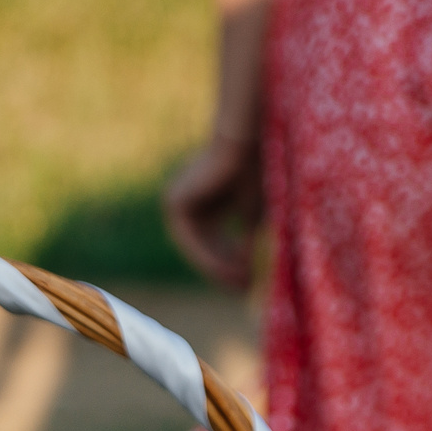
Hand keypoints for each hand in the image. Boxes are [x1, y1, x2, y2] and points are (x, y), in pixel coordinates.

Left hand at [164, 134, 263, 292]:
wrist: (246, 142)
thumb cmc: (257, 172)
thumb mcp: (254, 216)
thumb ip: (248, 244)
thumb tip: (250, 278)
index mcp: (206, 202)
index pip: (216, 243)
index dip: (234, 265)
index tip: (251, 283)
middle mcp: (188, 203)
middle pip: (206, 249)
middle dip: (226, 271)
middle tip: (246, 288)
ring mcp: (176, 202)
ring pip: (197, 248)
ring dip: (220, 268)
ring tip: (243, 281)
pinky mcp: (174, 203)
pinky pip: (190, 240)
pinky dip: (209, 256)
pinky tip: (231, 269)